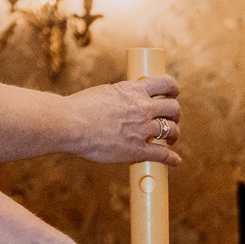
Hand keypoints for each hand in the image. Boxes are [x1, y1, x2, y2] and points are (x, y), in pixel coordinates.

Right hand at [65, 75, 182, 165]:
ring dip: (174, 134)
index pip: (165, 83)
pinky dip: (171, 159)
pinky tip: (175, 161)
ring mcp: (142, 129)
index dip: (173, 89)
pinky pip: (162, 154)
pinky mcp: (137, 149)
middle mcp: (142, 107)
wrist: (69, 124)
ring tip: (171, 138)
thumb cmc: (80, 108)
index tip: (173, 94)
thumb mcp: (105, 92)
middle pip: (173, 108)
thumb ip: (122, 96)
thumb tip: (127, 99)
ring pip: (171, 130)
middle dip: (175, 114)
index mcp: (134, 90)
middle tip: (171, 119)